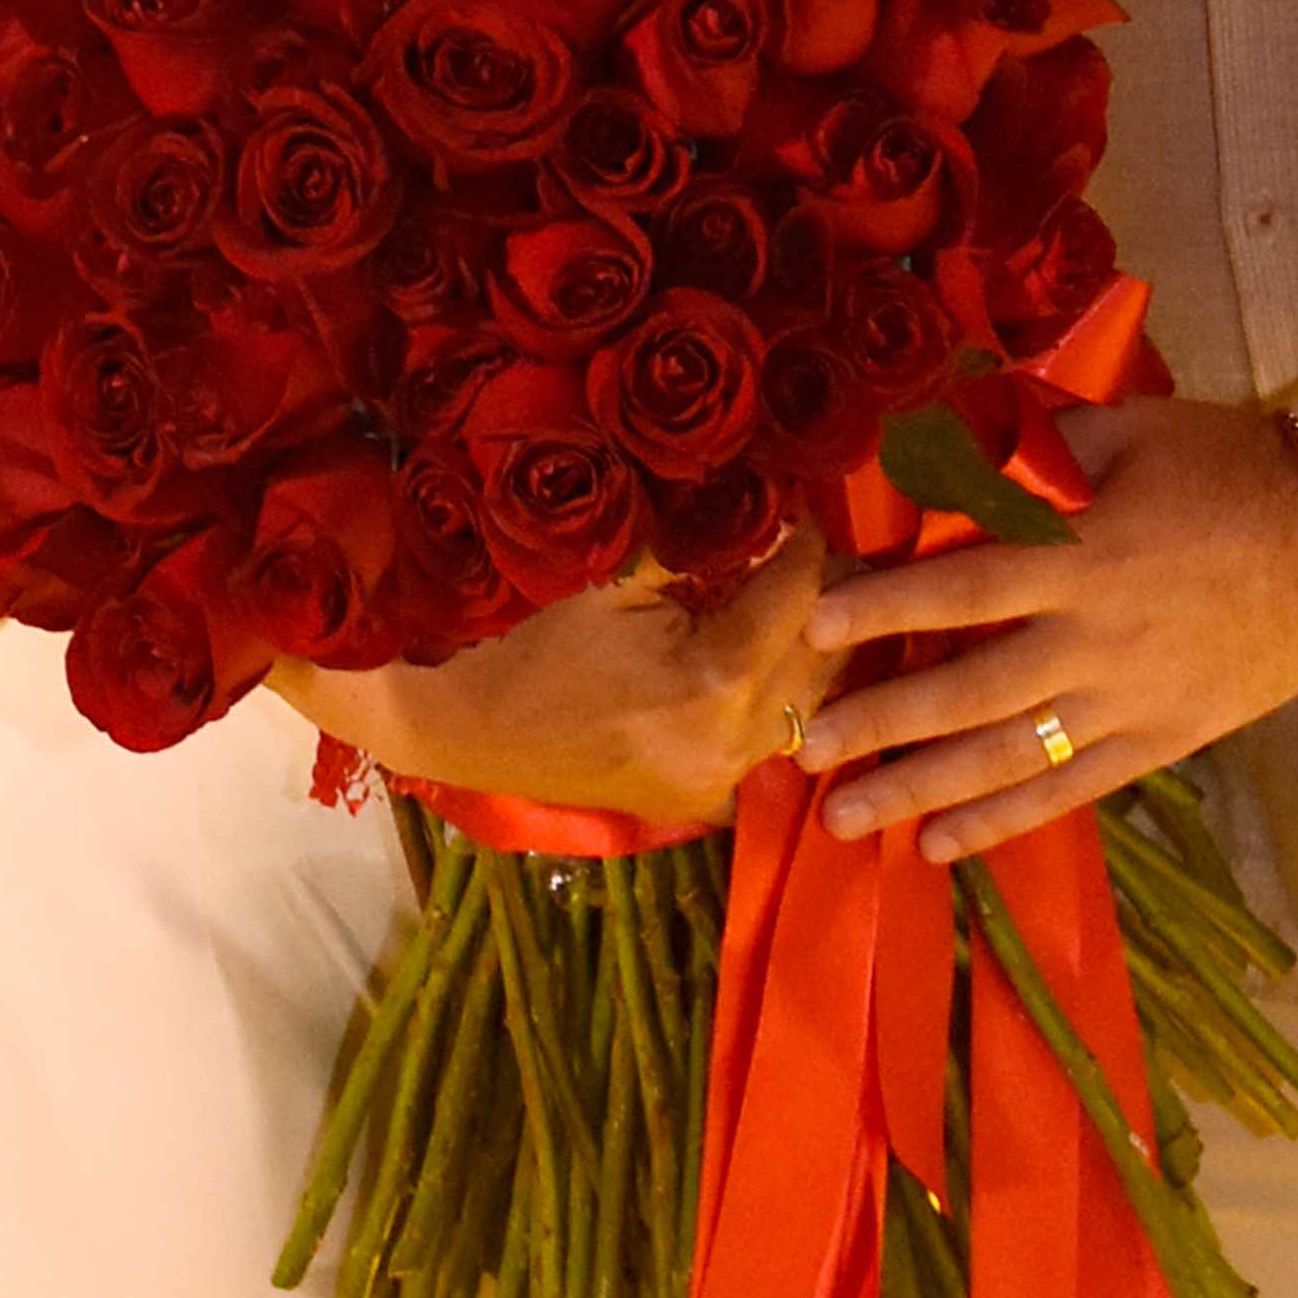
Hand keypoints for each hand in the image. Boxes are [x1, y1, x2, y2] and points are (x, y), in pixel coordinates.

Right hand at [300, 536, 821, 837]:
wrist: (466, 726)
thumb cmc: (532, 639)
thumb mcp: (619, 574)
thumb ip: (704, 544)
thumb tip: (766, 499)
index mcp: (715, 681)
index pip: (801, 596)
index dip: (809, 542)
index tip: (804, 504)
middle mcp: (735, 743)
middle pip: (826, 657)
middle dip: (831, 596)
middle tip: (823, 546)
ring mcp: (722, 781)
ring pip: (813, 707)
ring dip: (817, 650)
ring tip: (809, 597)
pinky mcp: (705, 799)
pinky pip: (772, 741)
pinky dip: (782, 698)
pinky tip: (770, 659)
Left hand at [794, 399, 1297, 862]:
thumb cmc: (1227, 468)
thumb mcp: (1130, 429)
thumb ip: (1034, 447)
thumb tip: (941, 448)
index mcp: (1086, 553)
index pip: (966, 586)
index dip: (887, 604)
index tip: (819, 624)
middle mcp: (1097, 638)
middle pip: (969, 690)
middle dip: (880, 723)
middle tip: (802, 750)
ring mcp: (1128, 700)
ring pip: (1009, 757)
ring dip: (921, 791)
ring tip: (848, 820)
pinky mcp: (1159, 741)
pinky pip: (1069, 791)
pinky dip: (1002, 821)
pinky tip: (938, 844)